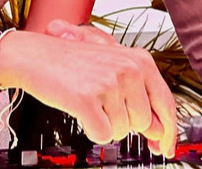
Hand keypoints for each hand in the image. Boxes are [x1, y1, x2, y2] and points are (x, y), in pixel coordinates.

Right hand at [41, 19, 175, 157]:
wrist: (34, 54)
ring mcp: (108, 83)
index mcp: (139, 59)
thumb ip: (140, 96)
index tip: (165, 147)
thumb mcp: (111, 68)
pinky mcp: (88, 99)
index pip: (166, 104)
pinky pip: (102, 135)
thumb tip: (159, 130)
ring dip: (104, 122)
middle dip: (122, 120)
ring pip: (122, 131)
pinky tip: (79, 106)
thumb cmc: (70, 61)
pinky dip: (90, 127)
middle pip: (142, 123)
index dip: (168, 131)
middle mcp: (128, 68)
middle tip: (100, 99)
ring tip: (87, 97)